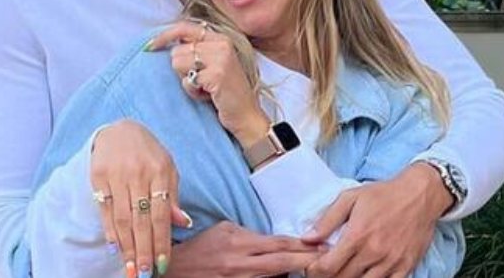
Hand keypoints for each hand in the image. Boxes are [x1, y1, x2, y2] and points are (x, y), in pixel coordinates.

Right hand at [91, 120, 193, 277]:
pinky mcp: (98, 176)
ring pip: (122, 218)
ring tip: (131, 268)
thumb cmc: (149, 153)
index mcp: (160, 171)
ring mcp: (116, 174)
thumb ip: (173, 196)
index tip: (163, 264)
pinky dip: (110, 231)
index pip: (161, 214)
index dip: (161, 241)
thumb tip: (182, 223)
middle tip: (145, 274)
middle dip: (143, 250)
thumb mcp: (167, 169)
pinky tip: (116, 247)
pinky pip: (105, 210)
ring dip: (127, 247)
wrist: (119, 129)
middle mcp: (138, 173)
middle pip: (140, 220)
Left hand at [152, 20, 269, 146]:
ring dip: (187, 81)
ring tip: (204, 88)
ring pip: (178, 63)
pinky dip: (192, 92)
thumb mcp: (214, 64)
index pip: (184, 28)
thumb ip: (196, 50)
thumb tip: (166, 44)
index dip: (164, 36)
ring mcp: (221, 58)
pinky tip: (208, 95)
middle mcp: (222, 44)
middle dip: (182, 70)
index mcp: (220, 38)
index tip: (149, 46)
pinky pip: (187, 81)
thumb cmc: (225, 92)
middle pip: (177, 51)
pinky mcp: (217, 74)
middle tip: (200, 81)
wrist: (246, 115)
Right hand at [167, 221, 324, 277]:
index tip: (322, 245)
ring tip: (315, 271)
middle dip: (307, 261)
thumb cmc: (200, 248)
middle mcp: (240, 263)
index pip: (277, 243)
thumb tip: (272, 240)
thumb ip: (249, 234)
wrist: (174, 269)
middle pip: (281, 263)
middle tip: (329, 259)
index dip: (301, 245)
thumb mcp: (223, 231)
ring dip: (294, 274)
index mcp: (239, 242)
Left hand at [303, 163, 450, 277]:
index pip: (327, 266)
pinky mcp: (406, 267)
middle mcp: (374, 252)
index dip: (314, 270)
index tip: (313, 266)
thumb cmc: (383, 194)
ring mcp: (391, 262)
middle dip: (330, 276)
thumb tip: (307, 238)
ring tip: (346, 270)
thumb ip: (327, 220)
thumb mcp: (350, 198)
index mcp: (357, 235)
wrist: (420, 195)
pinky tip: (366, 273)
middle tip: (328, 269)